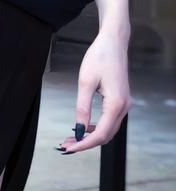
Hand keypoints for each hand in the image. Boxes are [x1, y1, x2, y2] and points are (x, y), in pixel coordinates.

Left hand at [57, 29, 131, 154]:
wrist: (113, 42)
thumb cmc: (99, 57)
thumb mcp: (85, 82)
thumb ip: (82, 108)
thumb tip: (78, 130)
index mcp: (116, 104)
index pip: (100, 134)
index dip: (83, 144)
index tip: (68, 148)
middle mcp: (124, 107)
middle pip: (105, 135)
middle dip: (85, 143)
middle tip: (66, 145)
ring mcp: (124, 104)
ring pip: (108, 130)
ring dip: (90, 136)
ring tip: (71, 137)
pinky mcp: (121, 100)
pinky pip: (109, 120)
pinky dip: (96, 127)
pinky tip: (83, 127)